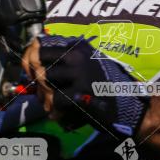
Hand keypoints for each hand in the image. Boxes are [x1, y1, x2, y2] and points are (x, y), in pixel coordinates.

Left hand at [21, 35, 148, 135]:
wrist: (130, 107)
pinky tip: (61, 115)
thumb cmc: (106, 89)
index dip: (28, 59)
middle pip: (38, 61)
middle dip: (35, 80)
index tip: (28, 73)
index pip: (40, 44)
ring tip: (52, 107)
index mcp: (79, 47)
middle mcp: (79, 55)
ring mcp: (81, 72)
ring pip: (44, 80)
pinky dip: (55, 110)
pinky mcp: (82, 91)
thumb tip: (31, 66)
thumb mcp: (86, 68)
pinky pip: (55, 99)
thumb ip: (62, 65)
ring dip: (45, 96)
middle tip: (41, 95)